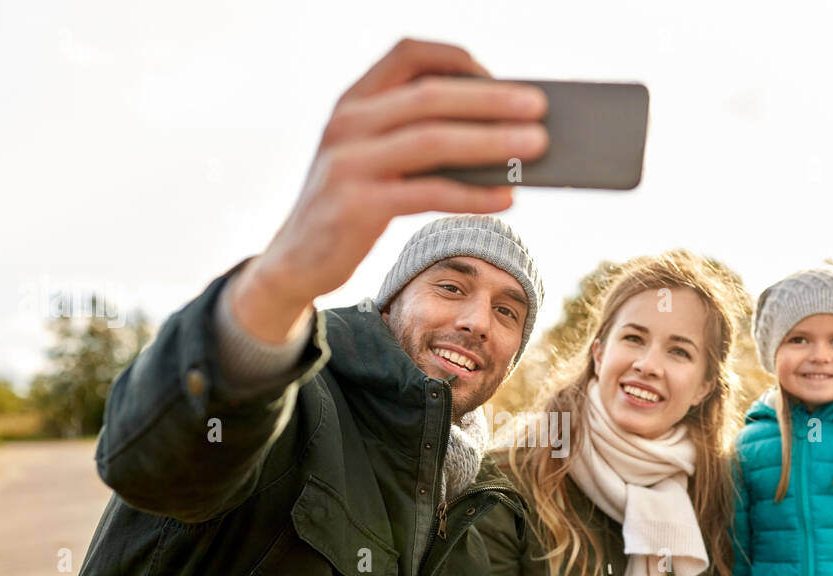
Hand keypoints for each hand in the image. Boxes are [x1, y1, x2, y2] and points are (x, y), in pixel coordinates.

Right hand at [232, 38, 548, 343]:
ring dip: (492, 141)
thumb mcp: (369, 159)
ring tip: (536, 147)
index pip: (409, 54)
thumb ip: (412, 137)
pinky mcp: (357, 206)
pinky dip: (474, 195)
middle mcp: (347, 123)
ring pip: (434, 141)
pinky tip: (507, 197)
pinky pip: (429, 194)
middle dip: (492, 100)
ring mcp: (349, 163)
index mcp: (352, 101)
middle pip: (432, 96)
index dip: (457, 60)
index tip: (497, 77)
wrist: (292, 262)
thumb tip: (496, 132)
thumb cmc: (347, 206)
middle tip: (540, 108)